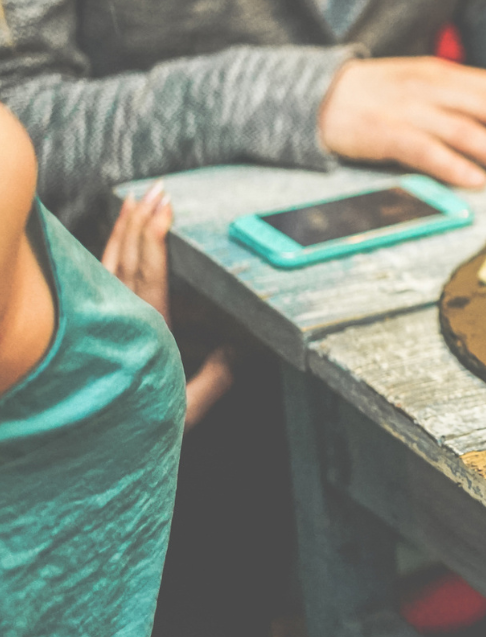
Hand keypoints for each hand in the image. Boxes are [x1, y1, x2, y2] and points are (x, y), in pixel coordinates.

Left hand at [101, 182, 235, 428]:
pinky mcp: (96, 326)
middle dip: (141, 222)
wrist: (91, 447)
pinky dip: (108, 253)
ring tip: (136, 201)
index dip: (155, 239)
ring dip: (122, 231)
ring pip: (109, 265)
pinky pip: (100, 280)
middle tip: (158, 190)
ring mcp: (105, 321)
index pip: (150, 276)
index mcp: (147, 333)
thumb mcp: (188, 406)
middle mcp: (121, 321)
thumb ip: (217, 375)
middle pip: (126, 260)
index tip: (164, 209)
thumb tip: (242, 346)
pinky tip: (114, 240)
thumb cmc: (142, 425)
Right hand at [320, 57, 485, 187]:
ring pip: (465, 130)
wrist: (320, 95)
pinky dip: (453, 166)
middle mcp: (432, 88)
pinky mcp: (386, 134)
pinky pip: (426, 151)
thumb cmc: (382, 94)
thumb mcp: (426, 85)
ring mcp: (409, 111)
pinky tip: (476, 180)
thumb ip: (463, 98)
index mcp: (444, 74)